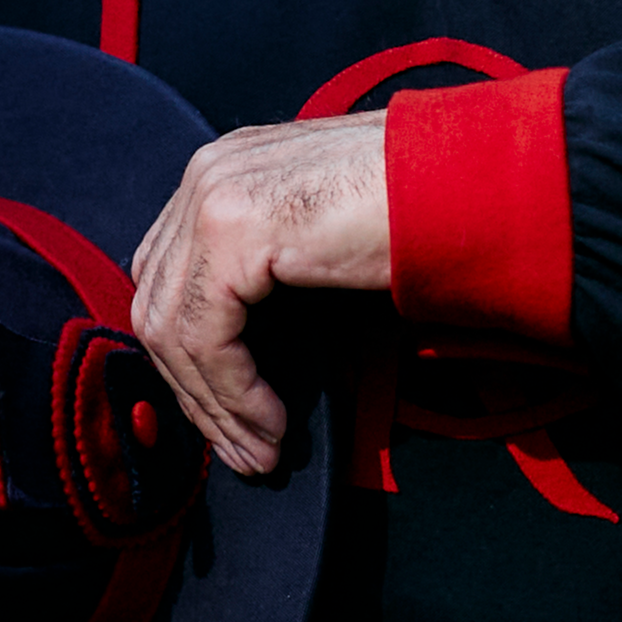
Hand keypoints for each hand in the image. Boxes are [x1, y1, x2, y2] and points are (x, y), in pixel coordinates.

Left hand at [127, 110, 389, 474]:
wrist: (464, 180)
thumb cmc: (415, 209)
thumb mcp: (315, 239)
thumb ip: (265, 270)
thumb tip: (237, 361)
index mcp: (222, 169)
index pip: (166, 280)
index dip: (189, 363)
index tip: (226, 422)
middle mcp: (205, 173)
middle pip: (158, 307)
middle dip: (195, 394)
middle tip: (239, 452)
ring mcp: (212, 197)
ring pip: (173, 330)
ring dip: (215, 406)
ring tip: (258, 451)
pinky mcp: (233, 230)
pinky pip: (207, 336)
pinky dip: (233, 393)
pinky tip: (270, 422)